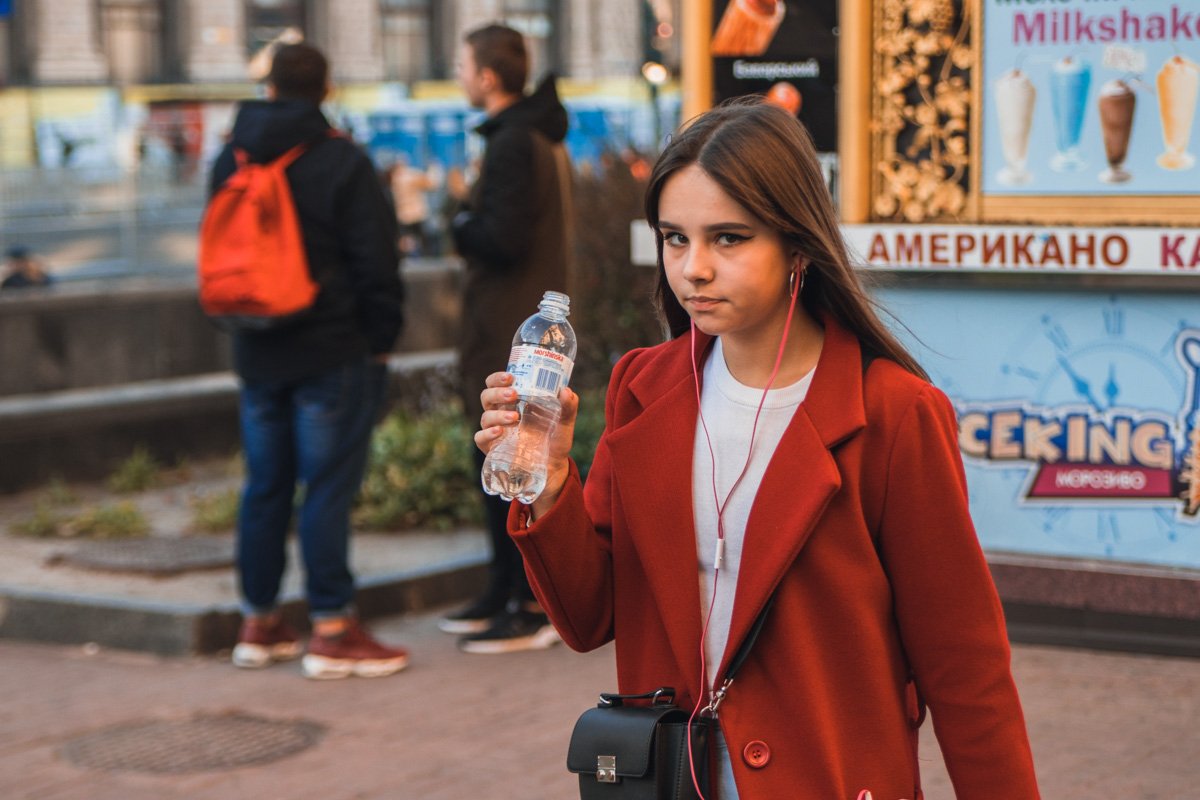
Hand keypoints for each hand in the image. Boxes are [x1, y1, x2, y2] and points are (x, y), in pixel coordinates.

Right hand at [474, 372, 578, 514]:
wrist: (554, 467)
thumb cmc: (556, 439)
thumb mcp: (565, 422)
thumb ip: (568, 406)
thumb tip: (566, 391)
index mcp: (515, 401)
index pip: (497, 383)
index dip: (498, 378)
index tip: (510, 377)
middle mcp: (501, 413)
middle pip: (486, 396)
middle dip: (497, 392)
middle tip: (513, 394)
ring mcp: (496, 431)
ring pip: (485, 416)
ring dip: (497, 414)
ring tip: (515, 417)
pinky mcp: (493, 448)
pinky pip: (480, 438)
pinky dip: (487, 434)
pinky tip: (500, 432)